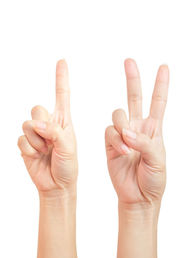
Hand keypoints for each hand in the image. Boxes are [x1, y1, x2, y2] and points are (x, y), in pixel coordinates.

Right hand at [18, 60, 76, 196]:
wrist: (57, 185)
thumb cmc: (68, 166)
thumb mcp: (68, 147)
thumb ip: (54, 132)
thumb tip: (36, 123)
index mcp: (64, 121)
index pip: (62, 95)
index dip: (61, 78)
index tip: (62, 61)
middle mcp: (49, 124)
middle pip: (38, 109)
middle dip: (43, 126)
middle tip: (52, 142)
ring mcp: (36, 134)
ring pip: (27, 124)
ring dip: (37, 141)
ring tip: (47, 152)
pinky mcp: (25, 143)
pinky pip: (20, 140)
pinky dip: (29, 150)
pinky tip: (37, 157)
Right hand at [105, 59, 168, 209]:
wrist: (139, 197)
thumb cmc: (155, 180)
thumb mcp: (158, 160)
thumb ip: (145, 143)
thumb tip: (127, 131)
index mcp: (155, 129)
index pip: (158, 101)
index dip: (161, 84)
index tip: (164, 67)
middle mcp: (138, 127)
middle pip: (135, 97)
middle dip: (133, 79)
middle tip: (130, 61)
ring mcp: (123, 135)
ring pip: (118, 114)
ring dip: (123, 126)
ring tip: (129, 146)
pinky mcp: (109, 143)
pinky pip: (108, 131)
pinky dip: (115, 139)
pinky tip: (121, 152)